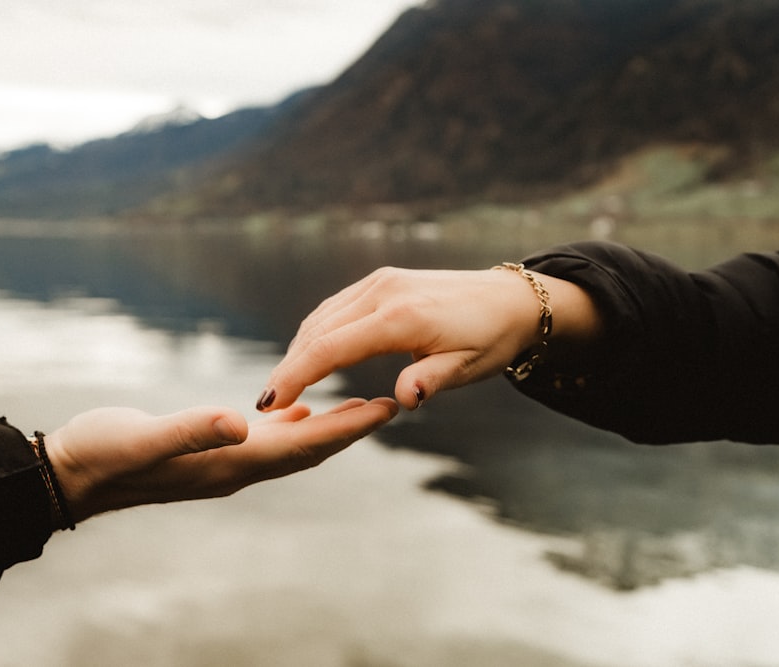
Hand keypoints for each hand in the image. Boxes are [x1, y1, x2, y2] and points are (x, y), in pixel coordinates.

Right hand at [44, 397, 398, 522]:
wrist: (70, 475)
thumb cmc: (103, 454)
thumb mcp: (143, 439)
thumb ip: (191, 430)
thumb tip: (241, 421)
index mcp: (228, 463)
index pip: (303, 446)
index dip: (346, 429)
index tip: (386, 409)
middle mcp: (234, 467)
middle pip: (308, 450)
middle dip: (351, 430)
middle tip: (390, 405)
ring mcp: (221, 462)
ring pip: (291, 446)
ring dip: (329, 429)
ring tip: (360, 406)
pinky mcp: (207, 451)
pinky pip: (265, 441)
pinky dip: (292, 427)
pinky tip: (301, 411)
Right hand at [257, 266, 600, 411]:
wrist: (512, 299)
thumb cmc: (491, 338)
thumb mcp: (469, 367)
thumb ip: (431, 381)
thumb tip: (402, 401)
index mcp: (400, 317)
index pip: (331, 348)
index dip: (295, 375)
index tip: (269, 402)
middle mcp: (382, 292)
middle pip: (317, 331)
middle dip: (289, 367)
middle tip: (266, 405)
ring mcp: (379, 282)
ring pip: (322, 317)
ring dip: (299, 349)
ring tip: (283, 385)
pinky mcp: (381, 281)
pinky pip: (336, 307)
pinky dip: (317, 332)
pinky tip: (310, 354)